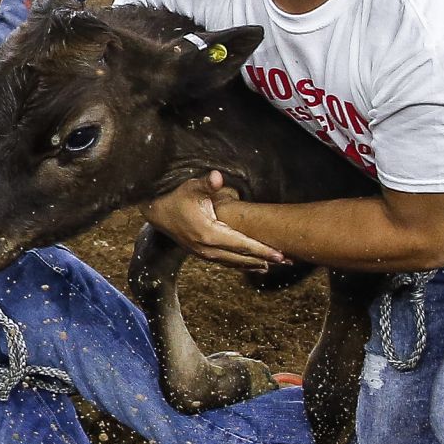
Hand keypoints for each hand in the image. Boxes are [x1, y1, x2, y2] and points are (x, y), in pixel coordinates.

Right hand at [143, 171, 284, 270]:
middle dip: (265, 259)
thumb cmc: (177, 197)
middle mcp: (207, 248)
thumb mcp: (192, 187)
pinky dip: (241, 264)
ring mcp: (203, 253)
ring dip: (254, 264)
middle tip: (287, 261)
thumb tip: (218, 177)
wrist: (157, 213)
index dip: (262, 250)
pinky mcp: (202, 253)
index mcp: (209, 234)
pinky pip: (226, 262)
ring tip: (274, 266)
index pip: (242, 244)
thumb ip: (208, 184)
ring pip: (234, 262)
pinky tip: (253, 266)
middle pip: (241, 257)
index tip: (280, 254)